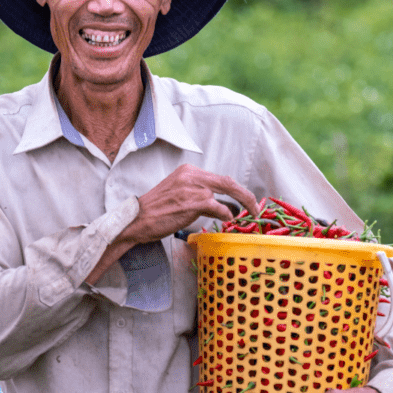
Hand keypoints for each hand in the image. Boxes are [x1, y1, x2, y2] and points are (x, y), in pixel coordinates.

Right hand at [85, 165, 256, 283]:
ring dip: (237, 208)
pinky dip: (227, 214)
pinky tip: (228, 220)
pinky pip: (219, 207)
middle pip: (228, 182)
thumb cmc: (156, 212)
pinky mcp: (193, 202)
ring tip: (245, 217)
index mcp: (188, 171)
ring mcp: (193, 188)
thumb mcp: (178, 195)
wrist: (137, 220)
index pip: (220, 178)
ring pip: (225, 194)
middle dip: (246, 195)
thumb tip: (226, 206)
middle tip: (256, 208)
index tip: (247, 200)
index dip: (237, 190)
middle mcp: (192, 176)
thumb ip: (200, 195)